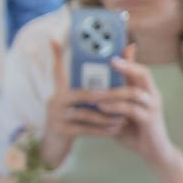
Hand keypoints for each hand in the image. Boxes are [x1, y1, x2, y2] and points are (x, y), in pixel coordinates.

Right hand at [38, 37, 121, 167]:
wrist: (54, 144)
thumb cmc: (72, 119)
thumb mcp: (78, 102)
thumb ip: (95, 85)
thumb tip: (121, 60)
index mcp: (61, 90)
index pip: (58, 68)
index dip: (55, 54)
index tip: (53, 37)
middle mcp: (56, 100)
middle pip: (85, 93)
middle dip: (110, 94)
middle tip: (128, 95)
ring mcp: (56, 116)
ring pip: (87, 113)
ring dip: (109, 115)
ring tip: (125, 117)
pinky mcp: (60, 131)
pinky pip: (84, 129)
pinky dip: (102, 130)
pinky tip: (116, 130)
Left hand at [98, 52, 174, 166]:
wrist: (151, 151)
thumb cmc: (132, 129)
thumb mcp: (118, 111)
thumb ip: (108, 98)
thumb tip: (86, 87)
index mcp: (144, 90)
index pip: (139, 68)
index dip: (129, 58)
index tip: (116, 48)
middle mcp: (151, 95)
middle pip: (143, 74)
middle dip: (126, 66)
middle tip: (110, 61)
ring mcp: (152, 107)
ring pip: (135, 92)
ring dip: (113, 91)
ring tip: (94, 92)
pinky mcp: (150, 120)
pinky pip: (132, 110)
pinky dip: (116, 107)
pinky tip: (101, 107)